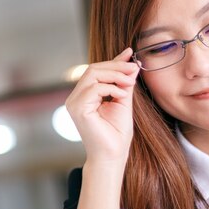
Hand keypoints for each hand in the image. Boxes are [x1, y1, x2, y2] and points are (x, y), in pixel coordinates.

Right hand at [65, 48, 139, 163]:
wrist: (113, 155)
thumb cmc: (117, 134)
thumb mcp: (123, 102)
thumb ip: (125, 84)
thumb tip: (132, 64)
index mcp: (84, 95)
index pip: (97, 71)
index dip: (114, 61)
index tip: (130, 52)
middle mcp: (75, 97)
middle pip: (93, 69)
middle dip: (116, 66)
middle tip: (134, 67)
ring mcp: (73, 102)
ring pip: (93, 74)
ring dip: (115, 75)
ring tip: (130, 81)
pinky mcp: (77, 108)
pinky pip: (94, 88)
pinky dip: (111, 88)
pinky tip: (122, 95)